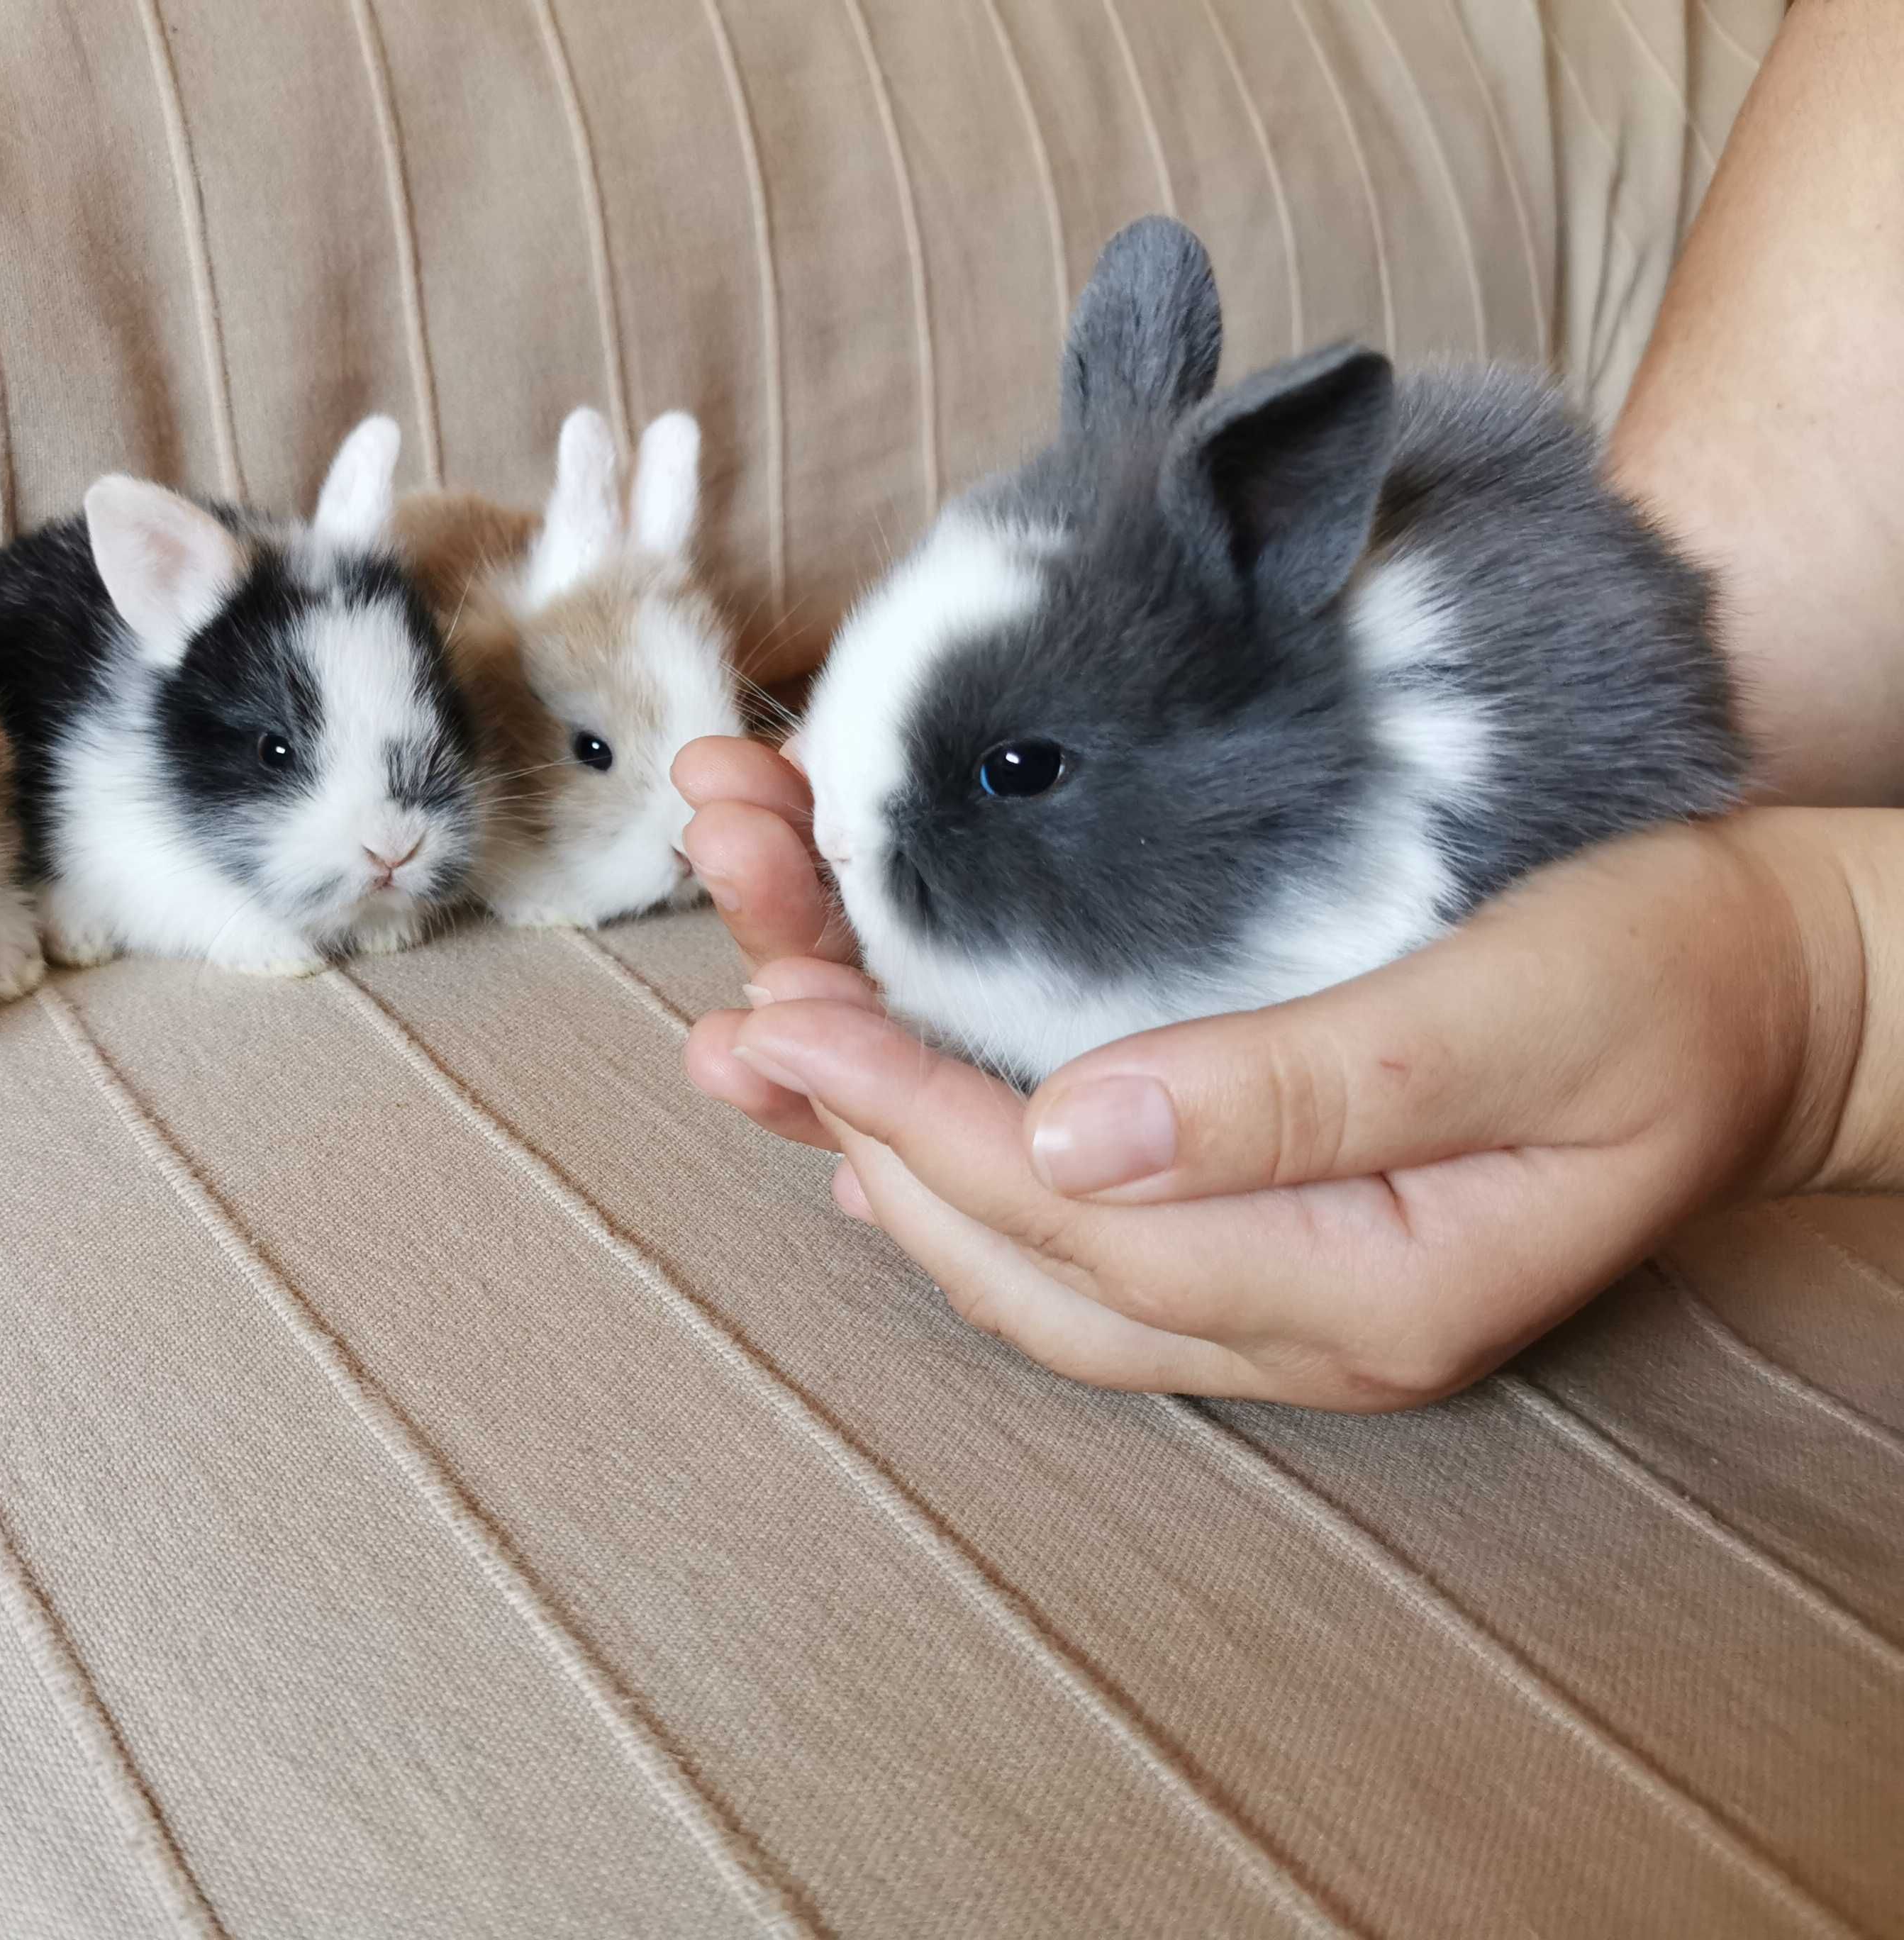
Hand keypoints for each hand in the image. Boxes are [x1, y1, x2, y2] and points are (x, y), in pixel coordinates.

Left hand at [679, 737, 1878, 1408]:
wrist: (1776, 996)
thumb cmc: (1676, 978)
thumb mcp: (1523, 1011)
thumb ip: (1308, 1086)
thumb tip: (1071, 1133)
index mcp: (1361, 1288)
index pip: (1077, 1225)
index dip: (916, 1118)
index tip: (787, 1010)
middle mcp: (1288, 1317)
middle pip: (1012, 1246)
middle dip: (855, 1117)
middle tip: (733, 1004)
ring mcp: (1267, 1281)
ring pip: (1016, 1239)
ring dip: (871, 1129)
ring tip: (749, 1028)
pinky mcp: (1253, 1214)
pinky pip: (1061, 1215)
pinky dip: (947, 1143)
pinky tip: (858, 1089)